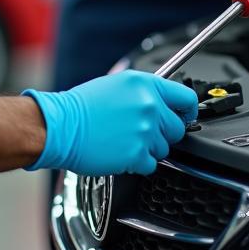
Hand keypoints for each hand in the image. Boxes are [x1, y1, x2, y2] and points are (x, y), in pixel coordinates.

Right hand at [23, 71, 198, 175]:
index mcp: (146, 85)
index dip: (187, 111)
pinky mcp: (136, 154)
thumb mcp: (117, 84)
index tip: (184, 117)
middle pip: (178, 128)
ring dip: (149, 149)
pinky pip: (150, 164)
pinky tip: (121, 152)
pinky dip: (138, 163)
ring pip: (164, 149)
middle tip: (143, 133)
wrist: (61, 126)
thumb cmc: (82, 106)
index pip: (186, 98)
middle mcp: (149, 106)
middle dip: (163, 133)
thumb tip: (161, 103)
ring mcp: (144, 131)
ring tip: (126, 141)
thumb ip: (144, 93)